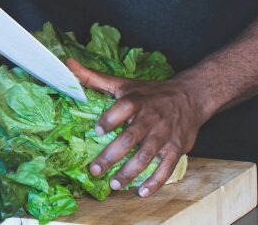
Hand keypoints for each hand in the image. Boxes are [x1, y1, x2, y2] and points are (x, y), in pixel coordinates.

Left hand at [67, 58, 209, 197]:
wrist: (190, 97)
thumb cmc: (150, 93)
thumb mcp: (123, 84)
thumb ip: (94, 78)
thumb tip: (67, 64)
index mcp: (136, 101)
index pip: (122, 109)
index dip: (110, 120)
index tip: (97, 131)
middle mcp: (150, 118)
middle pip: (130, 139)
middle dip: (112, 156)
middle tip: (95, 170)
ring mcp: (164, 135)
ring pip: (146, 156)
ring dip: (130, 172)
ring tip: (115, 184)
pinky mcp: (176, 148)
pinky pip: (167, 167)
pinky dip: (155, 181)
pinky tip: (142, 192)